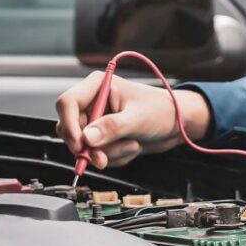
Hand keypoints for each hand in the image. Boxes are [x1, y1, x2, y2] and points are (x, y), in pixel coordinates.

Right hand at [55, 72, 210, 168]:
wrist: (178, 125)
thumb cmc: (162, 111)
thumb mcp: (138, 119)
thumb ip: (112, 128)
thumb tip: (87, 139)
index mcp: (98, 86)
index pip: (67, 103)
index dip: (69, 125)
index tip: (80, 144)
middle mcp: (94, 102)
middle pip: (70, 128)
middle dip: (89, 147)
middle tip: (103, 159)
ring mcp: (98, 121)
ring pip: (85, 146)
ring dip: (109, 153)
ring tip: (132, 145)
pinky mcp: (104, 138)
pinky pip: (97, 154)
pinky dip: (115, 157)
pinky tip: (132, 147)